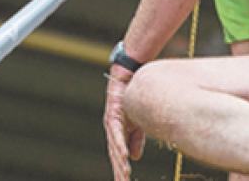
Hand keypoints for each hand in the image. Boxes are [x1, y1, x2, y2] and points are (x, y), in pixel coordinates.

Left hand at [104, 64, 144, 180]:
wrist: (130, 78)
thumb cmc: (133, 100)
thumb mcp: (137, 124)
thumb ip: (135, 140)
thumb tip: (134, 157)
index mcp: (117, 133)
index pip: (118, 156)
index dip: (120, 170)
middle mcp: (111, 130)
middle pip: (114, 155)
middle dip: (119, 171)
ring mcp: (111, 123)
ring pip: (115, 147)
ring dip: (119, 162)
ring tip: (124, 175)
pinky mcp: (113, 115)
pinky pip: (117, 133)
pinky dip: (120, 144)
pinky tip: (123, 155)